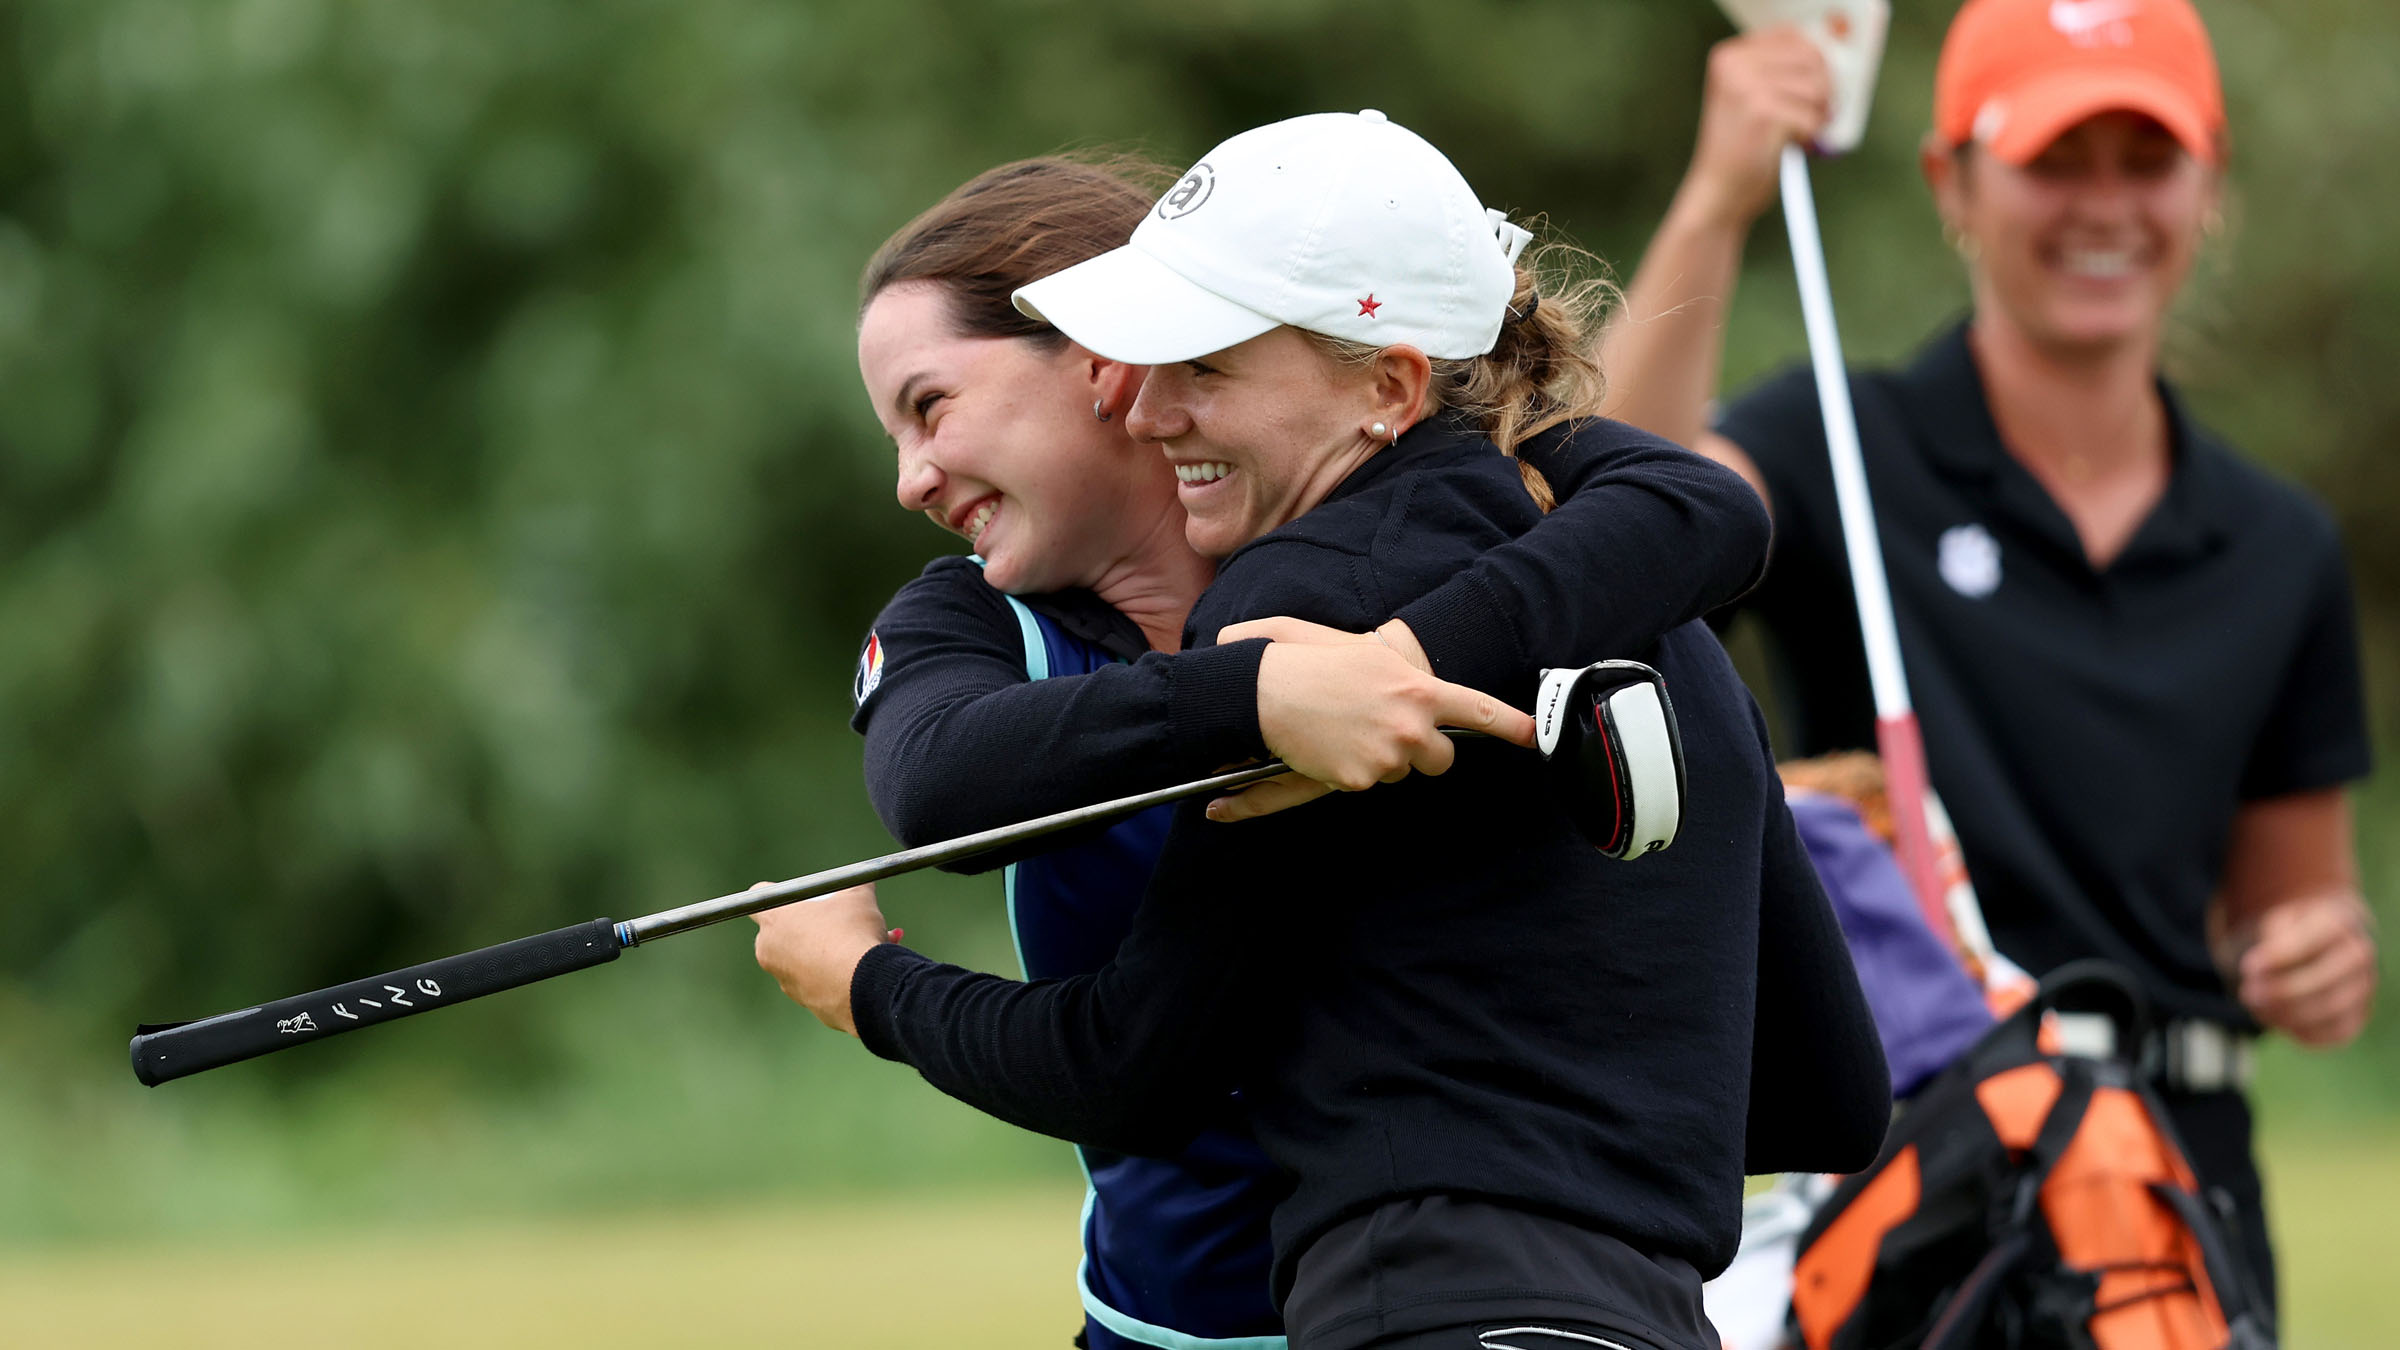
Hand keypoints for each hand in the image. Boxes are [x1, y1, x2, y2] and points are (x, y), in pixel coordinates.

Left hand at [751, 883, 903, 1036]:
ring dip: (823, 950)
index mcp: (775, 919)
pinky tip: (859, 968)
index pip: (759, 897)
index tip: (800, 896)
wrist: (865, 985)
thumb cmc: (854, 935)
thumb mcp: (859, 897)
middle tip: (832, 921)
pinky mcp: (802, 1000)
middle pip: (780, 930)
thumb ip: (855, 884)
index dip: (780, 893)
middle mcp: (770, 950)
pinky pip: (814, 981)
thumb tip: (863, 879)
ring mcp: (783, 979)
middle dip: (805, 925)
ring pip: (800, 958)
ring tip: (857, 945)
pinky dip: (831, 974)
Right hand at [1209, 617, 1534, 822]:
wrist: (1264, 689)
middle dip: (1422, 753)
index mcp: (1416, 688)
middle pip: (1441, 759)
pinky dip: (1347, 773)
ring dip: (1379, 760)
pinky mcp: (1360, 780)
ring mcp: (1388, 755)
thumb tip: (1410, 695)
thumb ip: (1397, 676)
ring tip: (1343, 731)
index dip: (1513, 726)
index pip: (1479, 710)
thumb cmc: (1307, 663)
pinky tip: (1326, 749)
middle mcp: (1411, 724)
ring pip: (1398, 772)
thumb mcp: (1361, 653)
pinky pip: (1364, 784)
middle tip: (1388, 734)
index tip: (1534, 736)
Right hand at [1675, 27, 1832, 229]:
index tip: (1808, 90)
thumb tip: (1828, 55)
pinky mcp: (1763, 115)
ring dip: (1816, 117)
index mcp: (1729, 56)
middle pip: (1812, 59)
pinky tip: (1787, 147)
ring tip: (1797, 134)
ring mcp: (1747, 89)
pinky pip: (1812, 118)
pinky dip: (1808, 138)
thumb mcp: (1750, 97)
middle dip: (1822, 91)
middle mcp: (1734, 66)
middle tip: (1812, 115)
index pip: (1793, 36)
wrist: (1717, 194)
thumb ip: (1779, 70)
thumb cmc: (1739, 149)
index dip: (1813, 63)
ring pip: (1816, 89)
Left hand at [2228, 892, 2377, 1047]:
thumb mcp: (2282, 920)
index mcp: (2339, 924)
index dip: (2278, 958)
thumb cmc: (2297, 930)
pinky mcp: (2357, 1017)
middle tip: (2248, 992)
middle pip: (2323, 982)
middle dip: (2281, 991)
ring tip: (2256, 1006)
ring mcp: (2363, 989)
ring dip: (2287, 1013)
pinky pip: (2333, 1033)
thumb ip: (2275, 939)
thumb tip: (2263, 974)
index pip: (2311, 944)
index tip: (2248, 967)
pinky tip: (2275, 1019)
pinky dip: (2300, 1031)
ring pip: (2330, 1010)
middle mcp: (2358, 957)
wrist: (2329, 944)